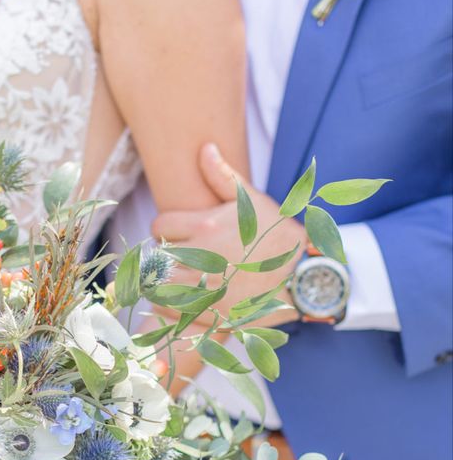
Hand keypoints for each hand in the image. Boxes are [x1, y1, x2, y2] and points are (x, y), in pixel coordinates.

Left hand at [154, 143, 306, 328]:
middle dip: (166, 257)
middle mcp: (200, 255)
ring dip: (165, 282)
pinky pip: (169, 310)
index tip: (182, 235)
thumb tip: (205, 148)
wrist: (302, 276)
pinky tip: (189, 299)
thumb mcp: (253, 202)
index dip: (169, 229)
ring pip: (158, 284)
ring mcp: (203, 286)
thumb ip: (224, 176)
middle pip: (156, 255)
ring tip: (184, 279)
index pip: (160, 225)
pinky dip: (171, 307)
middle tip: (184, 259)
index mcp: (206, 226)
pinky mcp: (207, 312)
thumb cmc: (278, 236)